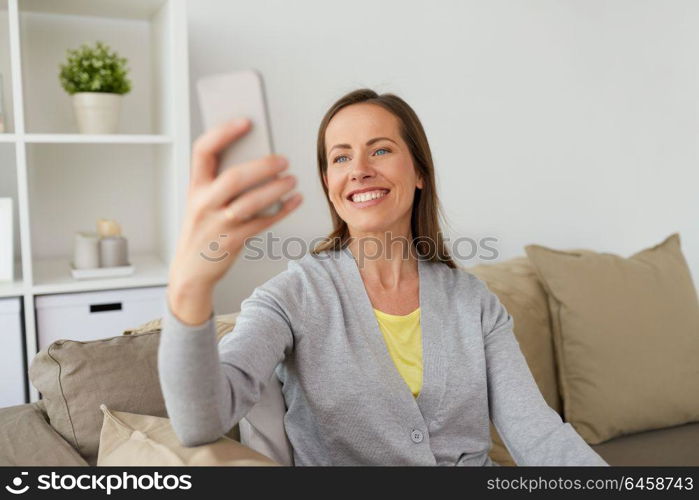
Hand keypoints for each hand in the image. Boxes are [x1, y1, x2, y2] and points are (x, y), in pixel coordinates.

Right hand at [168, 118, 302, 323]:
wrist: (190, 272)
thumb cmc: (203, 230)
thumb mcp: (204, 202)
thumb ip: (223, 182)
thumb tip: (261, 161)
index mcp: (195, 186)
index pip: (203, 151)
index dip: (224, 133)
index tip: (246, 122)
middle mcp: (203, 203)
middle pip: (233, 178)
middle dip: (261, 166)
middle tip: (283, 159)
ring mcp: (216, 224)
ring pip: (250, 203)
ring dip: (275, 189)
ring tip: (292, 179)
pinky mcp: (231, 242)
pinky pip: (261, 223)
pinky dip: (281, 211)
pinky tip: (294, 201)